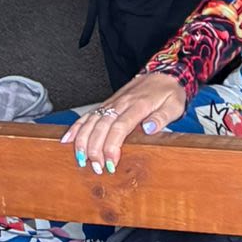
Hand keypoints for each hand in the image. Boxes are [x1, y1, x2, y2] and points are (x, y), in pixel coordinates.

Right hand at [61, 71, 187, 172]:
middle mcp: (122, 103)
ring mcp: (112, 103)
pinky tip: (67, 140)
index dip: (112, 146)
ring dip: (83, 141)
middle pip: (102, 126)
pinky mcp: (107, 104)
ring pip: (91, 121)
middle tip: (96, 167)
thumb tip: (149, 128)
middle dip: (95, 149)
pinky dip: (76, 127)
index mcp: (139, 105)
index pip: (120, 127)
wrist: (164, 73)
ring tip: (81, 160)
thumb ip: (162, 117)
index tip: (111, 162)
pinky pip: (88, 115)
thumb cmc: (169, 92)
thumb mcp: (174, 105)